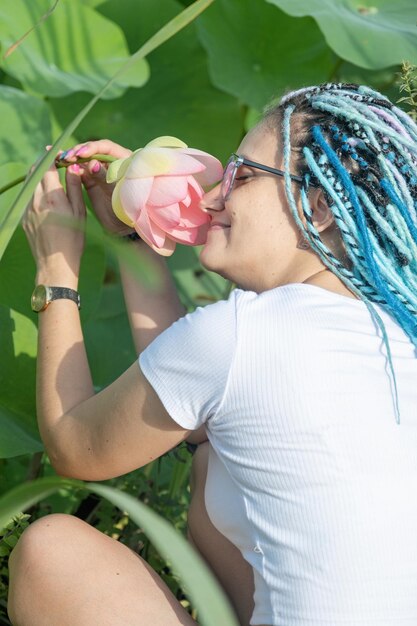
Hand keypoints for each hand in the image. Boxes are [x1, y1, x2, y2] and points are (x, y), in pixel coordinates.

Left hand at [23, 163, 85, 287]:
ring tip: (50, 177)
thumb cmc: (73, 239)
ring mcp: (27, 209)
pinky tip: (46, 198)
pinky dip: (36, 191)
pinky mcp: (24, 218)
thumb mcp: (79, 212)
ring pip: (30, 184)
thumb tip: (72, 167)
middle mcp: (36, 200)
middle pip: (35, 172)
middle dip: (43, 163)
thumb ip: (74, 187)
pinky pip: (28, 198)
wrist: (55, 264)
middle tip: (53, 161)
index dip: (52, 156)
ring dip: (38, 177)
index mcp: (52, 197)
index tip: (58, 152)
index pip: (47, 167)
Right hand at [60, 139, 132, 235]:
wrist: (123, 226)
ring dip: (71, 157)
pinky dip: (70, 166)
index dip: (92, 148)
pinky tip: (59, 163)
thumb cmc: (125, 208)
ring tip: (58, 157)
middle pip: (92, 151)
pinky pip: (79, 169)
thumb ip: (104, 177)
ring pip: (84, 159)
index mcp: (123, 159)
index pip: (105, 147)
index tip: (81, 154)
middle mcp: (111, 161)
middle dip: (78, 152)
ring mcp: (100, 169)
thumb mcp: (115, 192)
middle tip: (66, 156)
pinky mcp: (91, 179)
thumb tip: (92, 163)